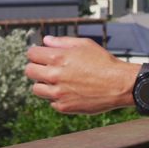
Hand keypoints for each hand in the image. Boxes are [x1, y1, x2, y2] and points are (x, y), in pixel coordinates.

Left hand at [24, 35, 139, 113]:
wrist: (119, 84)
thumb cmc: (103, 62)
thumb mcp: (84, 44)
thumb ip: (62, 42)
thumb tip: (46, 40)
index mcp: (58, 57)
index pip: (31, 54)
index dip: (35, 53)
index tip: (40, 55)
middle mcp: (55, 75)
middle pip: (29, 71)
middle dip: (35, 68)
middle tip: (45, 68)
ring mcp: (58, 93)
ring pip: (36, 89)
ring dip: (43, 84)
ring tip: (56, 81)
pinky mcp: (64, 107)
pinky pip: (50, 102)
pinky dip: (56, 98)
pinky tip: (69, 92)